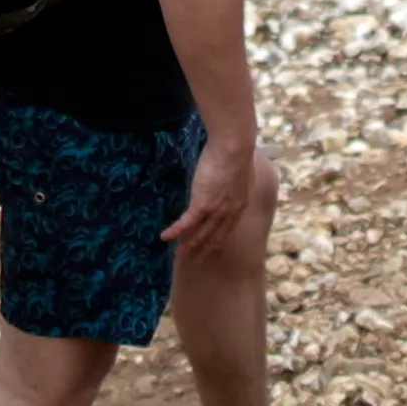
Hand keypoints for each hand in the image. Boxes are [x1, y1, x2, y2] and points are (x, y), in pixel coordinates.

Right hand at [161, 125, 278, 254]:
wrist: (234, 146)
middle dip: (205, 248)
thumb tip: (227, 172)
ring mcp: (216, 209)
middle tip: (197, 259)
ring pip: (201, 233)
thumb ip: (233, 176)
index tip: (215, 247)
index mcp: (241, 202)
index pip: (229, 226)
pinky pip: (187, 223)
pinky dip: (176, 231)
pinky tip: (165, 237)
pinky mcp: (202, 204)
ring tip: (180, 254)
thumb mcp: (239, 167)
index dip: (220, 238)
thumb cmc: (237, 149)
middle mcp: (230, 211)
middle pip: (216, 235)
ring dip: (189, 244)